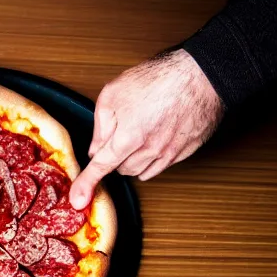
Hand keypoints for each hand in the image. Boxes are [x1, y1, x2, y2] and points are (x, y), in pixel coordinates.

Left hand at [69, 49, 223, 208]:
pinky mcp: (182, 155)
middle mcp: (149, 151)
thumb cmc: (157, 79)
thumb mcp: (114, 93)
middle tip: (120, 132)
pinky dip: (151, 159)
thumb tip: (95, 149)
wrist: (197, 77)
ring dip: (133, 159)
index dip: (88, 182)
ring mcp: (168, 155)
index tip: (78, 198)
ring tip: (140, 131)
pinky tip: (154, 137)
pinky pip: (159, 167)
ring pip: (141, 171)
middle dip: (116, 156)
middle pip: (122, 170)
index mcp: (129, 136)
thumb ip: (101, 125)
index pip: (102, 166)